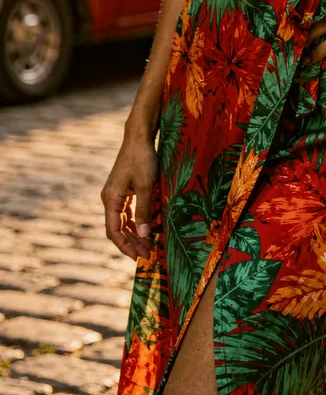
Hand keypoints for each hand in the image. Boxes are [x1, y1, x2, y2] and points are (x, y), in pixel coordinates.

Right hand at [101, 128, 157, 260]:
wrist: (139, 137)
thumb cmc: (142, 159)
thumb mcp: (146, 186)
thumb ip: (144, 211)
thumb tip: (144, 235)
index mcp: (111, 199)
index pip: (114, 230)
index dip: (125, 246)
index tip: (138, 257)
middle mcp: (109, 199)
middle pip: (117, 229)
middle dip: (131, 243)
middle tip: (147, 255)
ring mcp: (115, 195)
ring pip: (122, 222)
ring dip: (133, 235)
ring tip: (148, 246)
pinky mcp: (123, 191)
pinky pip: (126, 213)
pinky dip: (135, 223)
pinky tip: (146, 230)